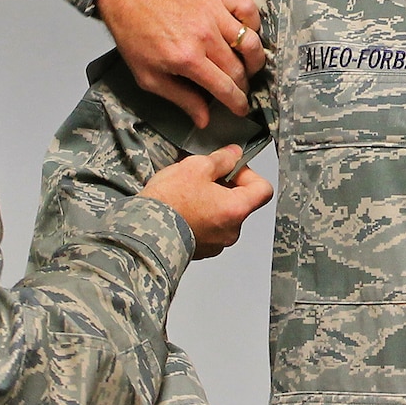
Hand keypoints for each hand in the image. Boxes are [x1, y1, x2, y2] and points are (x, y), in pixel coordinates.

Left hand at [97, 0, 265, 127]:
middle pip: (239, 68)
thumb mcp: (149, 76)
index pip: (225, 87)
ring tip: (249, 65)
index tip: (241, 108)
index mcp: (187, 58)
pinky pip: (248, 9)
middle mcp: (205, 35)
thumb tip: (204, 119)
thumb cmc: (134, 33)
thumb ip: (180, 98)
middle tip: (240, 89)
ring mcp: (213, 12)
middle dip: (243, 85)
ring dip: (255, 59)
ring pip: (251, 42)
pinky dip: (253, 23)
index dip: (237, 103)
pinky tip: (245, 33)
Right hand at [138, 146, 273, 259]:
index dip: (248, 174)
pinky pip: (208, 228)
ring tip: (186, 194)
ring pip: (223, 215)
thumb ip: (221, 159)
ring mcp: (216, 243)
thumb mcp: (196, 167)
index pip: (263, 189)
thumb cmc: (168, 203)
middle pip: (241, 202)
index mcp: (236, 209)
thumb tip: (233, 154)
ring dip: (210, 202)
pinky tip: (182, 209)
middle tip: (202, 178)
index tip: (231, 168)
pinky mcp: (201, 250)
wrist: (143, 233)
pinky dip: (200, 217)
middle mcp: (231, 231)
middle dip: (225, 187)